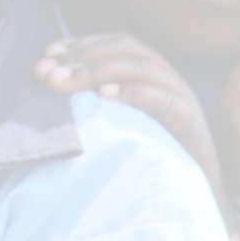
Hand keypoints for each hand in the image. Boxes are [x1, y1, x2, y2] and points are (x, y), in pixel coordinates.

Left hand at [34, 34, 228, 220]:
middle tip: (46, 75)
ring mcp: (182, 97)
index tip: (47, 55)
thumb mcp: (120, 123)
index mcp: (152, 73)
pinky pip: (164, 100)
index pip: (115, 43)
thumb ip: (94, 101)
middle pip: (125, 50)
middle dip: (81, 58)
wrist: (193, 197)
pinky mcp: (191, 122)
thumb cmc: (150, 158)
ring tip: (64, 83)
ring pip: (142, 68)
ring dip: (97, 71)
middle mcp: (168, 77)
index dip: (81, 44)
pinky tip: (105, 95)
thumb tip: (49, 82)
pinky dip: (133, 93)